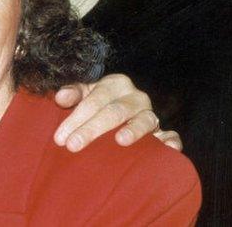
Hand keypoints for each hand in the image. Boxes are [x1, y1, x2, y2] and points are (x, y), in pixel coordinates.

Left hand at [52, 73, 182, 151]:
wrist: (121, 109)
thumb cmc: (98, 102)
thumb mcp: (84, 92)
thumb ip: (72, 93)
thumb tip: (61, 98)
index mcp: (116, 84)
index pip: (94, 100)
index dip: (76, 119)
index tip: (60, 138)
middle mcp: (136, 97)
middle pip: (115, 112)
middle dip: (92, 129)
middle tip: (73, 145)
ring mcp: (151, 114)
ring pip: (144, 121)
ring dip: (133, 130)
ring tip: (120, 141)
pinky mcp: (163, 132)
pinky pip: (171, 135)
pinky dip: (170, 141)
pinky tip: (166, 148)